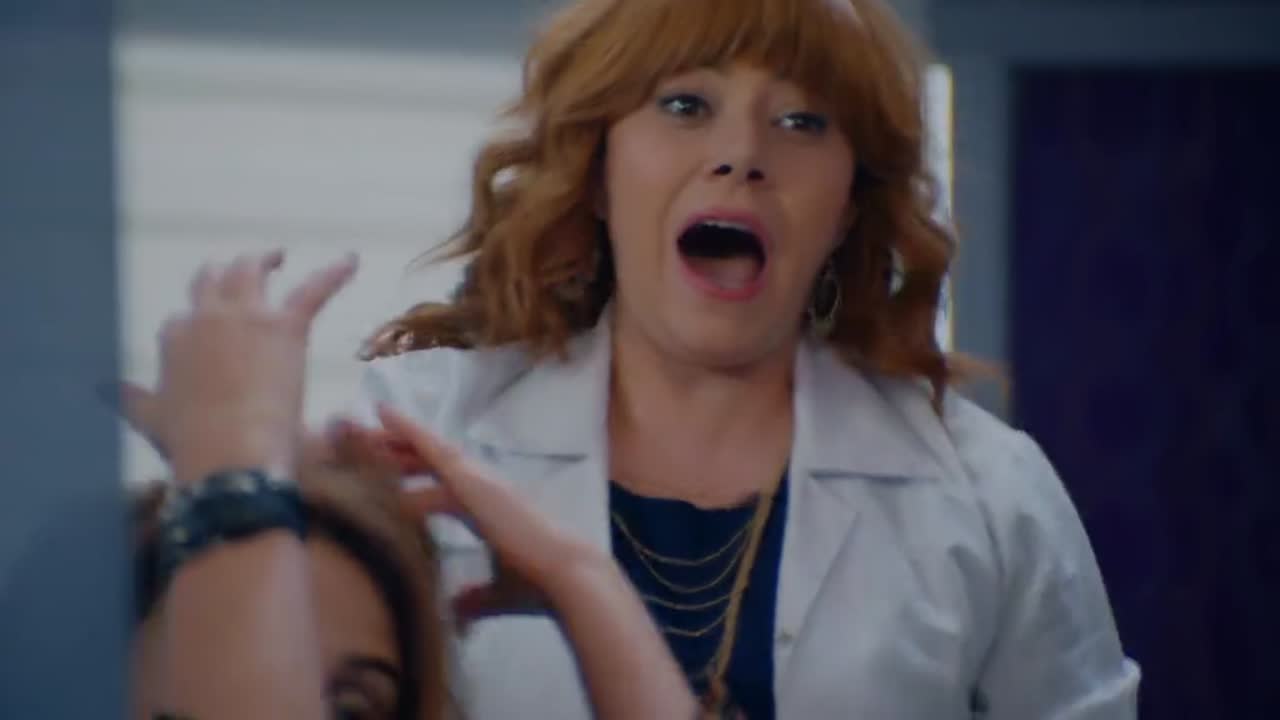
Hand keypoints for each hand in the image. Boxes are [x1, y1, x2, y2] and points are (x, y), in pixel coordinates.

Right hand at [139, 251, 357, 484]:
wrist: (227, 455)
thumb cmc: (193, 446)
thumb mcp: (151, 419)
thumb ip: (133, 401)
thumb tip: (110, 390)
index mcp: (174, 339)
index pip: (183, 321)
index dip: (197, 326)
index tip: (209, 334)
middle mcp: (205, 318)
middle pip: (214, 279)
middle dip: (227, 271)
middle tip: (246, 269)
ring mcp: (245, 317)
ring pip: (251, 270)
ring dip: (265, 260)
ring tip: (279, 256)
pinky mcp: (284, 326)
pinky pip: (314, 288)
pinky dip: (335, 273)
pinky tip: (352, 262)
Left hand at [370, 406, 597, 627]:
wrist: (562, 573)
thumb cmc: (536, 582)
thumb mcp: (497, 589)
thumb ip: (477, 595)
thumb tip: (460, 607)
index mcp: (488, 508)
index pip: (443, 485)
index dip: (416, 476)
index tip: (388, 471)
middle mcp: (482, 486)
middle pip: (431, 463)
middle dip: (397, 454)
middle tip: (361, 442)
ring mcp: (477, 480)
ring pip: (425, 453)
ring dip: (392, 441)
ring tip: (357, 427)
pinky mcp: (469, 481)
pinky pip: (432, 450)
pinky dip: (407, 431)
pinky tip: (383, 414)